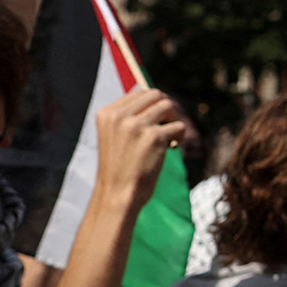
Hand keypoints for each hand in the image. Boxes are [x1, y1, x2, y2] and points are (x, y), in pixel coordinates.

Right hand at [92, 89, 185, 210]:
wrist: (117, 194)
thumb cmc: (120, 166)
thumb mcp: (114, 135)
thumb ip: (128, 116)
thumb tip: (156, 97)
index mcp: (107, 113)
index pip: (139, 92)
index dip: (153, 105)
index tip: (156, 121)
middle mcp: (119, 116)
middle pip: (156, 95)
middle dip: (166, 109)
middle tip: (166, 127)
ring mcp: (136, 125)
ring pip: (169, 106)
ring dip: (174, 120)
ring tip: (169, 137)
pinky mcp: (153, 137)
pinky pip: (179, 126)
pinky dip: (179, 137)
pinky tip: (171, 148)